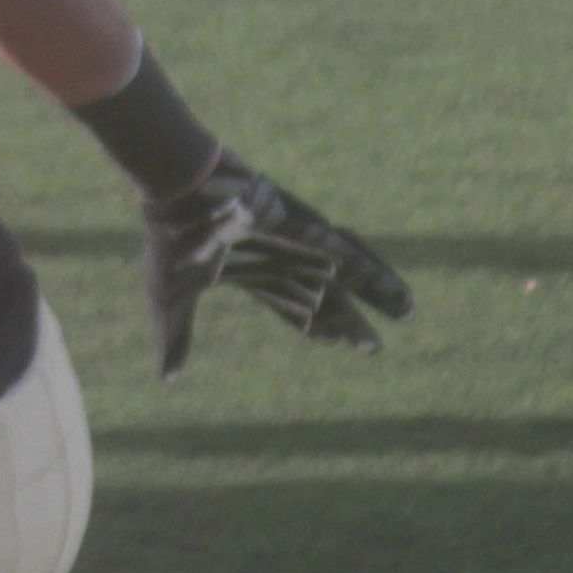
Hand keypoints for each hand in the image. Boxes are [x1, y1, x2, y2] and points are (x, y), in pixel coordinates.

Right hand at [138, 159, 410, 376]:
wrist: (176, 193)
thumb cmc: (169, 240)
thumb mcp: (170, 300)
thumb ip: (175, 339)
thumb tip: (166, 379)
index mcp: (248, 267)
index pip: (284, 301)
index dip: (306, 323)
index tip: (326, 341)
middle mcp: (280, 251)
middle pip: (322, 290)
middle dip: (346, 319)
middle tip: (371, 348)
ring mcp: (296, 237)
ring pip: (345, 270)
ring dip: (377, 292)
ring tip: (407, 312)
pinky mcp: (310, 226)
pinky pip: (352, 252)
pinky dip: (376, 272)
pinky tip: (397, 293)